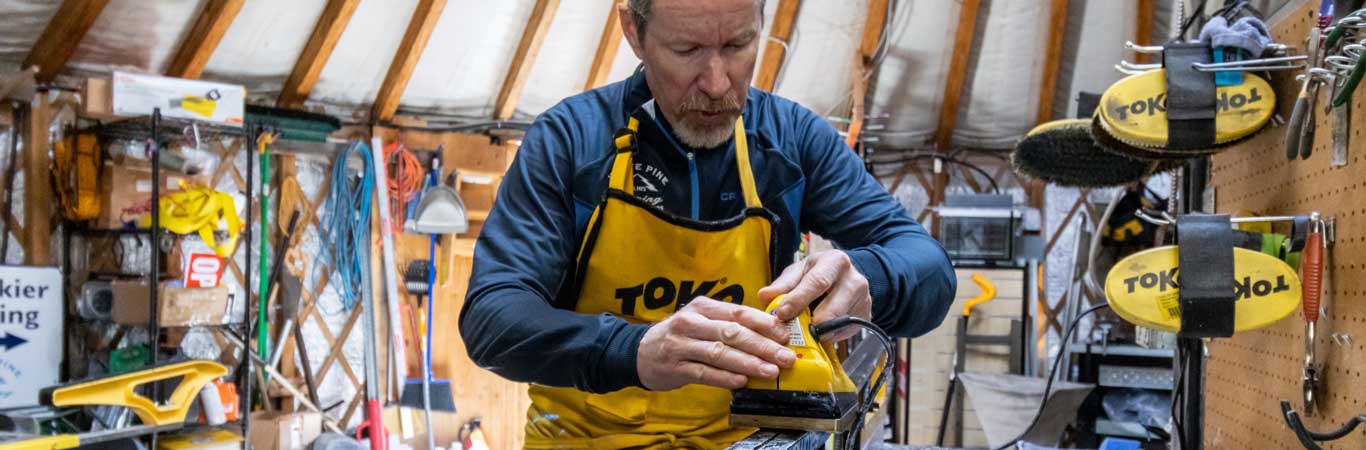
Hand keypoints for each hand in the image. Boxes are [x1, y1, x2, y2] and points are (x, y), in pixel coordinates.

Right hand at [637, 298, 796, 390]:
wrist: (638, 352)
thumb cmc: (679, 336)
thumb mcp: (701, 321)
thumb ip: (728, 324)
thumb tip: (769, 334)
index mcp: (702, 307)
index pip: (738, 312)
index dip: (763, 323)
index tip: (784, 334)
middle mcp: (691, 322)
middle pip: (732, 333)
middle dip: (763, 346)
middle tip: (785, 357)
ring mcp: (681, 345)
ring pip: (720, 353)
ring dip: (748, 363)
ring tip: (770, 371)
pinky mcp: (675, 367)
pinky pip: (704, 373)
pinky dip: (724, 377)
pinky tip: (742, 382)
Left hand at [758, 250, 871, 341]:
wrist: (845, 275)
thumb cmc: (818, 272)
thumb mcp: (799, 272)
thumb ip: (782, 285)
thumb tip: (764, 296)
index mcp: (835, 262)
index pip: (817, 283)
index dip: (798, 300)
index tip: (782, 314)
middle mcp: (854, 280)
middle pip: (831, 311)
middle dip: (808, 324)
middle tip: (792, 329)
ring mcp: (864, 300)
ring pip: (837, 326)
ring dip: (818, 331)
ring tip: (806, 327)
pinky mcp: (866, 316)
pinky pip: (843, 333)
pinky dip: (828, 335)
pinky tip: (820, 328)